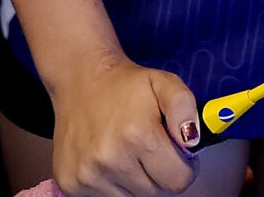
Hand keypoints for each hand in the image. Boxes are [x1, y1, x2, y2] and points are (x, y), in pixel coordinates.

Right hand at [44, 51, 201, 196]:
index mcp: (138, 135)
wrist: (79, 79)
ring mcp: (88, 175)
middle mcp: (111, 159)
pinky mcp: (71, 183)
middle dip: (159, 174)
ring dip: (135, 181)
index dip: (183, 167)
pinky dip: (113, 184)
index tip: (175, 153)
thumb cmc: (124, 85)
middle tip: (150, 149)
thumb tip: (192, 140)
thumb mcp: (163, 82)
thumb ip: (184, 107)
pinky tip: (108, 160)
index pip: (178, 181)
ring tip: (127, 152)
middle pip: (156, 193)